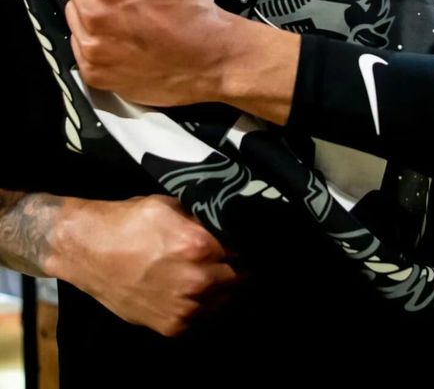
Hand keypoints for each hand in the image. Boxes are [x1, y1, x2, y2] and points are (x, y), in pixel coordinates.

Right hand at [50, 194, 244, 335]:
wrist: (88, 251)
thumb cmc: (130, 221)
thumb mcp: (173, 206)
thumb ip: (205, 219)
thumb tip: (230, 222)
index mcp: (200, 246)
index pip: (244, 249)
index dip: (246, 244)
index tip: (245, 240)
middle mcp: (197, 281)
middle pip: (240, 278)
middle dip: (239, 266)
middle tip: (234, 257)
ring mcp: (185, 308)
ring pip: (225, 301)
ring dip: (225, 288)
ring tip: (217, 274)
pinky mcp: (171, 326)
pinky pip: (204, 318)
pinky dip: (206, 305)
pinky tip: (197, 290)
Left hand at [65, 0, 298, 121]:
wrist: (210, 56)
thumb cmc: (192, 9)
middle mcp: (94, 15)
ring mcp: (91, 46)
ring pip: (74, 13)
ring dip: (94, 12)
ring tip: (128, 19)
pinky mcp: (93, 71)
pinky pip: (80, 44)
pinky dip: (98, 40)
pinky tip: (125, 40)